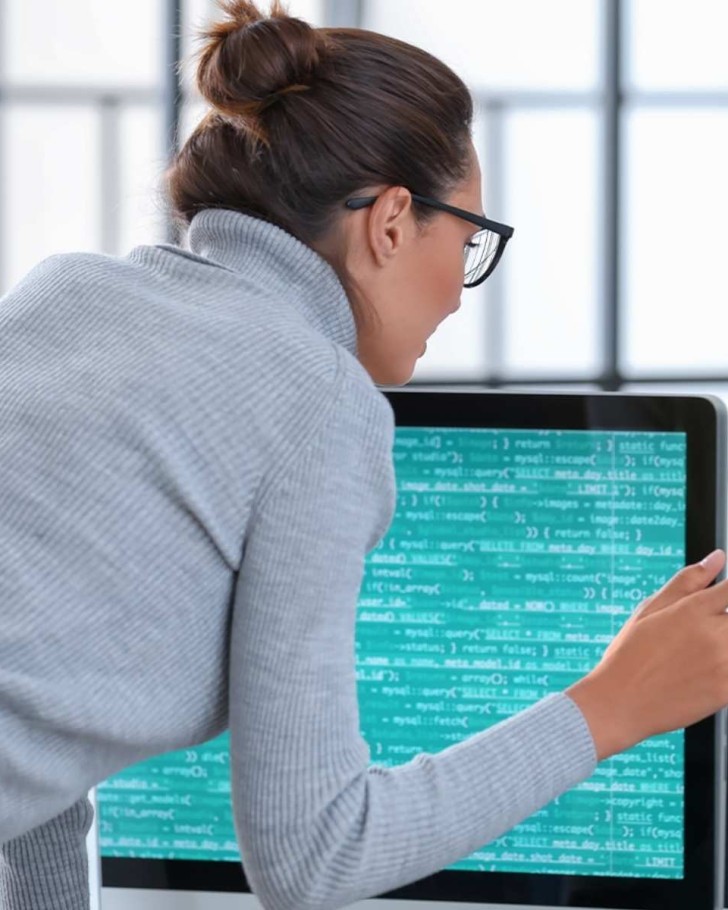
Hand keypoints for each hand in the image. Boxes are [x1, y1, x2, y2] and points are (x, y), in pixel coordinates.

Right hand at [566, 549, 727, 760]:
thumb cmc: (629, 653)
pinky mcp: (727, 690)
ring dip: (725, 641)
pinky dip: (725, 664)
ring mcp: (724, 663)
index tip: (721, 601)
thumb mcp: (650, 610)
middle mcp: (714, 633)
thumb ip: (688, 581)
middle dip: (724, 620)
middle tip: (704, 633)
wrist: (619, 703)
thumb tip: (718, 557)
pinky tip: (705, 669)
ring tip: (699, 652)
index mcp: (693, 609)